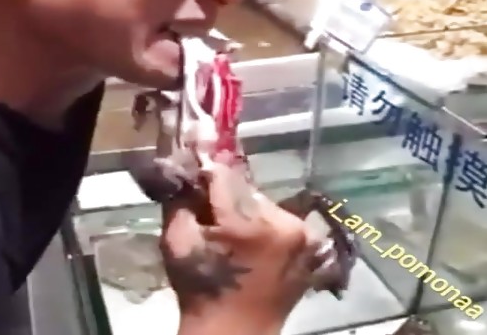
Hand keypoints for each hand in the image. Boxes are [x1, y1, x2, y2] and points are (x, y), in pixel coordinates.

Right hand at [159, 155, 337, 333]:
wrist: (235, 331)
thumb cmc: (201, 290)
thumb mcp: (175, 242)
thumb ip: (178, 199)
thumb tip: (183, 168)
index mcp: (249, 224)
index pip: (224, 176)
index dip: (205, 174)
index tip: (194, 178)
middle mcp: (284, 223)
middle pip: (246, 188)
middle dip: (226, 194)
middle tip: (211, 208)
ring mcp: (303, 234)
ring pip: (264, 201)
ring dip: (246, 207)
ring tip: (232, 227)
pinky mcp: (311, 244)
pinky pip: (280, 217)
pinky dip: (265, 221)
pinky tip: (253, 239)